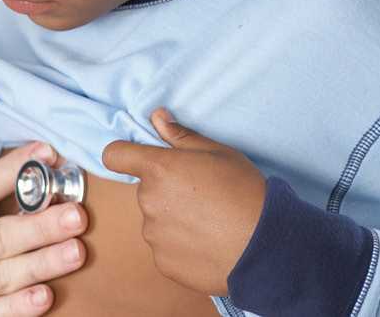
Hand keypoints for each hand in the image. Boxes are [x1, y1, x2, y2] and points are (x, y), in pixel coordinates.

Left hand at [101, 108, 266, 295]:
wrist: (264, 245)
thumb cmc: (245, 192)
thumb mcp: (219, 153)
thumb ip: (181, 136)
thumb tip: (157, 116)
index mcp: (159, 169)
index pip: (115, 155)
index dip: (123, 154)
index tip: (134, 158)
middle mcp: (148, 201)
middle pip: (146, 190)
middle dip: (166, 190)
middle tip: (201, 196)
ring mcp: (154, 235)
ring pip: (156, 220)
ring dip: (174, 220)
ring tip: (209, 223)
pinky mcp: (162, 262)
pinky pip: (165, 248)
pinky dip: (181, 246)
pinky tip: (207, 243)